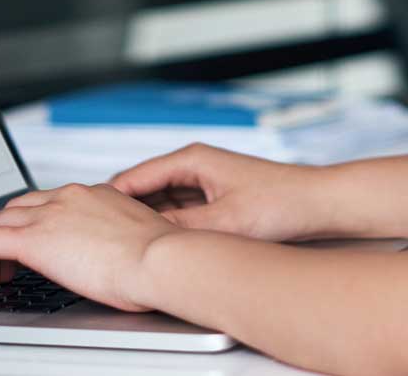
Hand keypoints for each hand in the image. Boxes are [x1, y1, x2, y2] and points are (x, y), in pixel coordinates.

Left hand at [0, 183, 178, 312]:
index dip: (33, 222)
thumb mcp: (138, 240)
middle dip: (7, 232)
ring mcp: (48, 216)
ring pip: (0, 222)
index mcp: (94, 195)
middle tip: (6, 263)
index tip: (33, 239)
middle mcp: (67, 197)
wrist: (160, 259)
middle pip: (19, 208)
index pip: (49, 202)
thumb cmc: (161, 259)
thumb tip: (116, 255)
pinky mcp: (33, 241)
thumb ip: (118, 239)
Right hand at [110, 143, 338, 242]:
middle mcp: (195, 165)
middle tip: (102, 239)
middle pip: (143, 190)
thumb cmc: (281, 203)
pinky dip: (168, 226)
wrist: (319, 204)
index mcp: (191, 159)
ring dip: (147, 222)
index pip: (133, 177)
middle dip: (124, 213)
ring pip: (160, 203)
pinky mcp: (215, 197)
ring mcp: (204, 181)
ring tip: (125, 245)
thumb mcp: (223, 222)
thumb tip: (145, 239)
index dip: (108, 201)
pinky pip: (178, 212)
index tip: (88, 221)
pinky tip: (161, 247)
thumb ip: (181, 229)